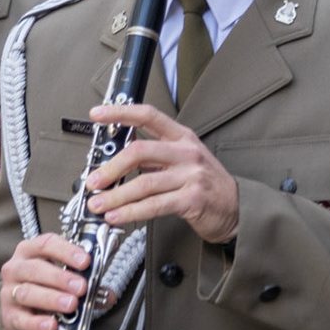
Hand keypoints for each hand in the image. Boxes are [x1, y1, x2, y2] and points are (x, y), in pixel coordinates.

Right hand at [0, 234, 89, 329]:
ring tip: (71, 304)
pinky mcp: (9, 316)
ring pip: (28, 293)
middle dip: (61, 278)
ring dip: (52, 299)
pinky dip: (38, 323)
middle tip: (81, 287)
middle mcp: (16, 269)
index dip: (67, 251)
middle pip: (35, 269)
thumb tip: (108, 294)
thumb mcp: (60, 279)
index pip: (46, 244)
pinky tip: (52, 325)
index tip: (85, 260)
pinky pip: (23, 320)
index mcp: (30, 252)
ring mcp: (9, 293)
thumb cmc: (43, 289)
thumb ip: (83, 282)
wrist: (20, 316)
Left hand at [84, 103, 239, 243]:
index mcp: (181, 137)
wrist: (237, 208)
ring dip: (116, 195)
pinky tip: (116, 216)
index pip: (148, 115)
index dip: (120, 112)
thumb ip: (155, 157)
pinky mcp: (192, 199)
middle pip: (139, 151)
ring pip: (143, 182)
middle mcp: (186, 152)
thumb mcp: (184, 160)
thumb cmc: (206, 184)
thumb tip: (114, 164)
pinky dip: (130, 212)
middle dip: (110, 168)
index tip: (97, 114)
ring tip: (98, 204)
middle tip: (93, 181)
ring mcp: (191, 175)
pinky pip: (154, 205)